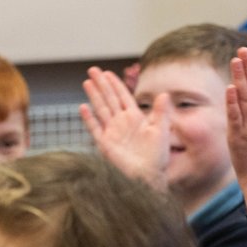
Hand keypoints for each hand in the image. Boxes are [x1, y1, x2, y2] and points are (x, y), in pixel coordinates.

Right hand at [80, 66, 170, 191]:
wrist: (148, 176)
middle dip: (101, 84)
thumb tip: (164, 94)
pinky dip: (88, 118)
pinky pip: (95, 128)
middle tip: (92, 70)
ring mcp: (112, 133)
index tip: (107, 73)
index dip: (115, 84)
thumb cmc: (157, 156)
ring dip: (94, 96)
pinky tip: (82, 107)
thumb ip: (160, 112)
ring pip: (101, 109)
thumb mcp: (162, 130)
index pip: (122, 96)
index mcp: (135, 118)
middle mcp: (121, 123)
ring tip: (86, 82)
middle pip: (109, 99)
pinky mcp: (105, 144)